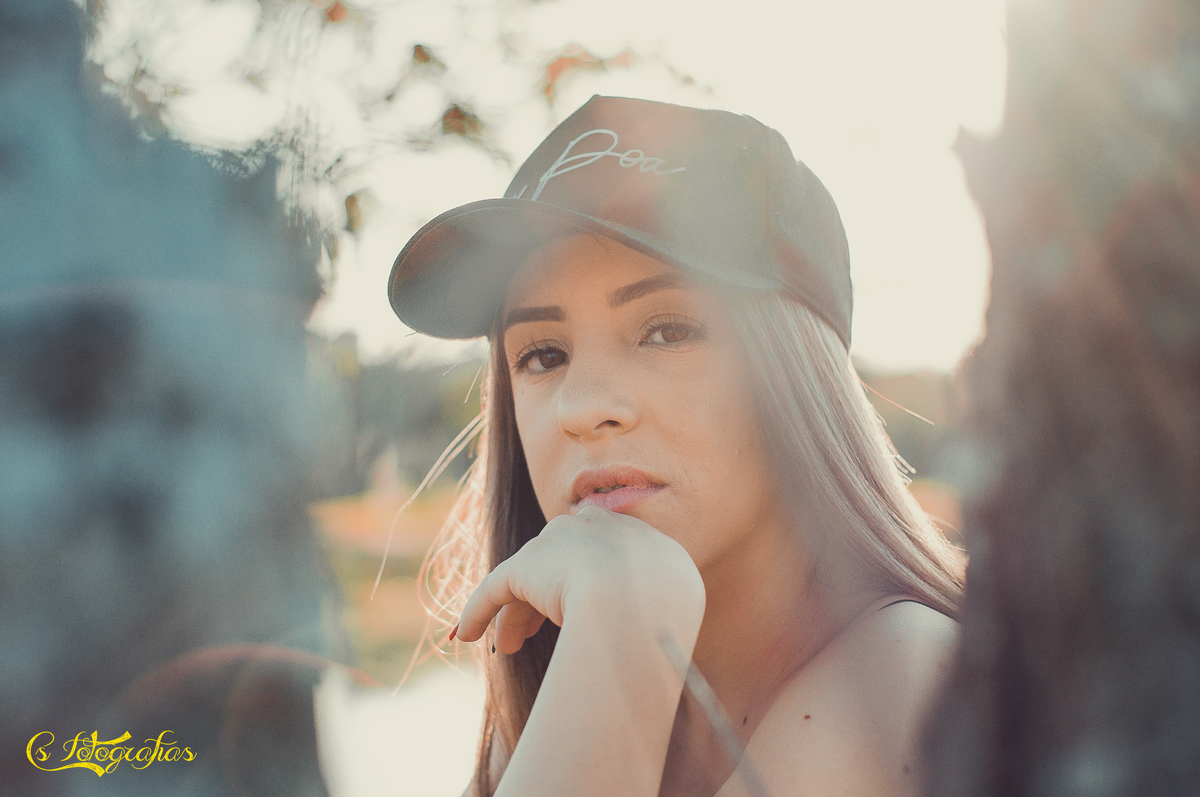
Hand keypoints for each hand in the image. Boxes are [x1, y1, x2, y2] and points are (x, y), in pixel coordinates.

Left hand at [455, 506, 704, 653]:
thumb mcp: (669, 598)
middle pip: (555, 565)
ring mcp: (556, 544)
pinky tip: (467, 633)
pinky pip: (495, 590)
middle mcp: (588, 527)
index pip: (592, 553)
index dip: (578, 584)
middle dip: (539, 601)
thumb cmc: (666, 606)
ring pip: (526, 581)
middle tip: (529, 634)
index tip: (572, 613)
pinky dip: (478, 611)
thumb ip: (647, 601)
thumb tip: (641, 626)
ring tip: (508, 648)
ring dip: (513, 616)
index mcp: (628, 533)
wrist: (644, 598)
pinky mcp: (524, 567)